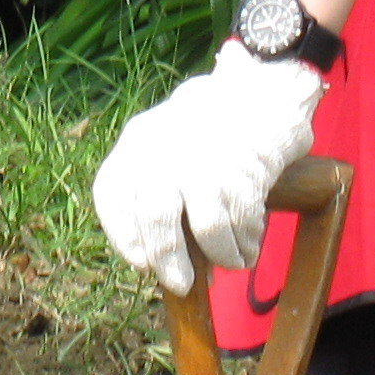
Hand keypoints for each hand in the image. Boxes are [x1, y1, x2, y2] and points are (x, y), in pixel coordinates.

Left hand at [91, 42, 326, 294]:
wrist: (261, 91)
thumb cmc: (206, 136)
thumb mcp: (169, 151)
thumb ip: (162, 200)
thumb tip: (173, 270)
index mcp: (138, 141)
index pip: (113, 193)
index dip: (123, 234)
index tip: (141, 262)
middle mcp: (167, 147)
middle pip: (157, 215)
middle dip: (168, 258)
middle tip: (182, 283)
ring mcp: (208, 156)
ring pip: (206, 225)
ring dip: (220, 255)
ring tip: (231, 262)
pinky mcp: (248, 165)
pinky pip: (243, 220)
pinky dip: (246, 242)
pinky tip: (248, 246)